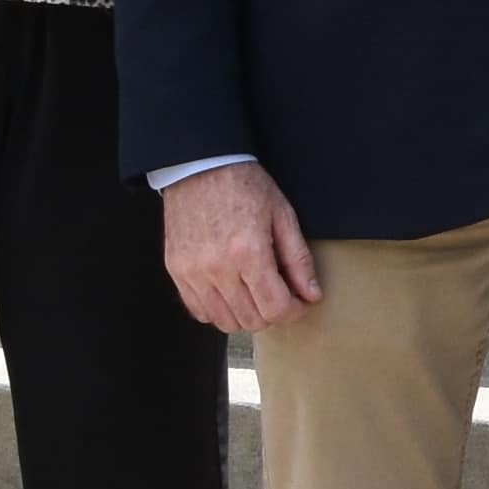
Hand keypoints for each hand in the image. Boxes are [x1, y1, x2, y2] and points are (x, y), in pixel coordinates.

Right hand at [164, 163, 324, 335]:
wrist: (199, 166)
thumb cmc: (243, 185)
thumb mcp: (282, 214)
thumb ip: (298, 259)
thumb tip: (311, 295)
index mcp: (248, 252)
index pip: (275, 308)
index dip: (295, 311)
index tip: (301, 302)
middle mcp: (217, 268)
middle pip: (252, 320)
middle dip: (274, 313)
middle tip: (281, 295)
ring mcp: (192, 272)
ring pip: (225, 322)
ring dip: (246, 315)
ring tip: (255, 294)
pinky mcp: (176, 271)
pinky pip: (199, 311)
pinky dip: (219, 310)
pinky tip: (230, 292)